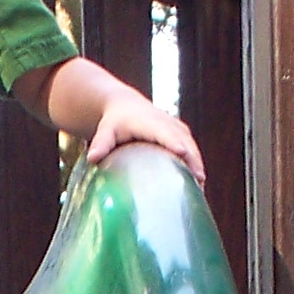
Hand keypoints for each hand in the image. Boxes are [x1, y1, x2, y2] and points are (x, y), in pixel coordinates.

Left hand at [81, 90, 203, 185]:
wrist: (125, 106)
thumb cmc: (113, 122)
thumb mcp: (105, 130)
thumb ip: (101, 143)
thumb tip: (92, 158)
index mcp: (149, 122)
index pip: (163, 132)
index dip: (173, 142)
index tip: (182, 153)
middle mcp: (166, 123)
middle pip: (183, 141)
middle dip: (192, 159)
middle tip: (199, 180)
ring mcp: (176, 128)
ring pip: (191, 146)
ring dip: (197, 164)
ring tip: (201, 187)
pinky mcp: (181, 134)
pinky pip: (191, 149)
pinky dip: (195, 163)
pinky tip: (198, 183)